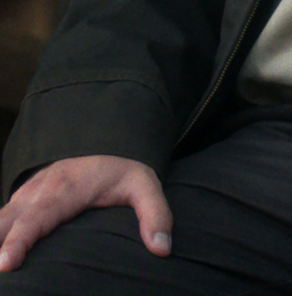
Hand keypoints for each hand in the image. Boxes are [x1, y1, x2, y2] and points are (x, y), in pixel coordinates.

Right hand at [0, 155, 171, 271]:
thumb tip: (162, 248)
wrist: (105, 141)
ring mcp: (26, 195)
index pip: (40, 216)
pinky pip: (0, 219)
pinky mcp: (19, 202)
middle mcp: (40, 191)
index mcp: (68, 188)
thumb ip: (155, 213)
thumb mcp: (145, 185)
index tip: (7, 263)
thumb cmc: (122, 170)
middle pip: (8, 220)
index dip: (21, 240)